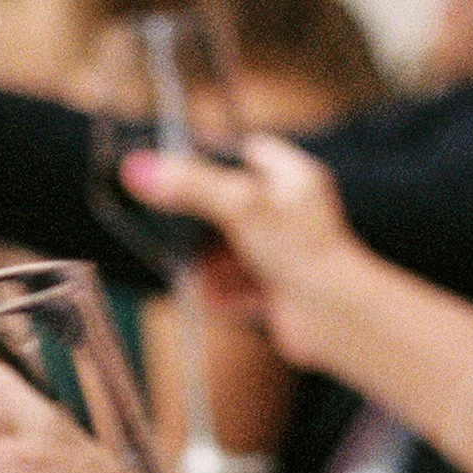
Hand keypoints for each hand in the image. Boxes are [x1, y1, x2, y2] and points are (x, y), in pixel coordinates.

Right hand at [121, 136, 369, 370]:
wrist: (335, 319)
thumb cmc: (303, 250)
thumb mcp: (239, 205)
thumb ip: (188, 185)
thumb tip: (136, 168)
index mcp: (294, 179)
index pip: (249, 153)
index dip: (213, 159)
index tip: (179, 169)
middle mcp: (292, 214)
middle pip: (231, 208)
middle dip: (200, 225)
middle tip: (171, 228)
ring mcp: (286, 254)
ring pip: (231, 251)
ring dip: (207, 264)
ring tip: (191, 271)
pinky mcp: (279, 292)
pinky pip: (239, 287)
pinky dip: (222, 292)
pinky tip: (211, 297)